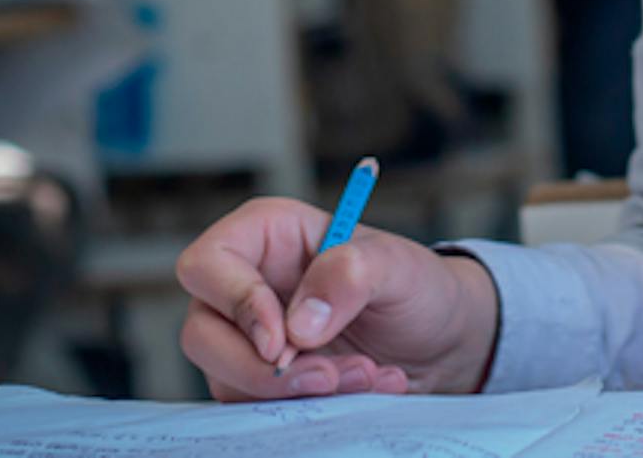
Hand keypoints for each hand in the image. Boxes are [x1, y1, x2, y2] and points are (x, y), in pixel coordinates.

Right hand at [176, 195, 494, 399]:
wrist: (441, 341)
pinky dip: (307, 407)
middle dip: (260, 368)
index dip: (235, 303)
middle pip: (201, 334)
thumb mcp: (399, 267)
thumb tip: (298, 325)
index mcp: (268, 235)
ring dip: (294, 391)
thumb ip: (352, 275)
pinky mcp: (265, 380)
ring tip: (364, 375)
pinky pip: (258, 406)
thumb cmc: (416, 287)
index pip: (207, 265)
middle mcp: (248, 284)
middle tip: (327, 375)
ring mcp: (250, 338)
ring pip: (226, 378)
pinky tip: (361, 388)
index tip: (281, 341)